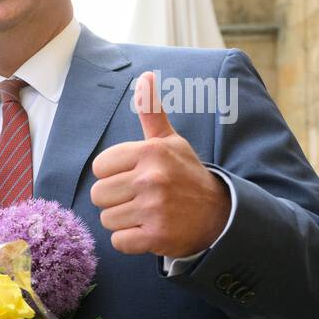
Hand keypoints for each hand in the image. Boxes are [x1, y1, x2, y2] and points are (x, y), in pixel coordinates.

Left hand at [90, 71, 230, 257]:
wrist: (219, 215)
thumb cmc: (186, 176)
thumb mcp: (170, 142)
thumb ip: (151, 113)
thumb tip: (144, 76)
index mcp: (150, 152)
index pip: (99, 167)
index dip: (112, 175)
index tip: (134, 177)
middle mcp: (152, 178)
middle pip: (99, 195)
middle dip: (116, 200)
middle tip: (141, 199)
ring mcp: (154, 208)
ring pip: (107, 219)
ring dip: (123, 221)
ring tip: (146, 214)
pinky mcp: (156, 236)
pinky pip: (119, 242)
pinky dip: (130, 241)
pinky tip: (149, 231)